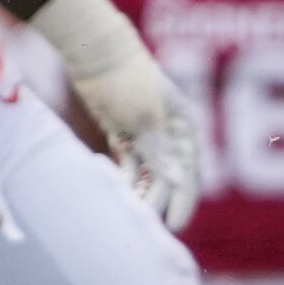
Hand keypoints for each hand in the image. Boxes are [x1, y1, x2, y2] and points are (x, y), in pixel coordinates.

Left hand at [35, 0, 200, 231]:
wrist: (95, 54)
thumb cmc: (125, 80)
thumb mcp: (144, 116)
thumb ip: (157, 149)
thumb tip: (173, 180)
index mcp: (183, 127)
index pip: (188, 172)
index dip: (183, 201)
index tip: (174, 226)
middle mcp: (168, 133)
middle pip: (166, 177)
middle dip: (157, 202)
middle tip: (143, 230)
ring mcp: (145, 133)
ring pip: (145, 173)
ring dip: (138, 194)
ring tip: (128, 220)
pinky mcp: (122, 134)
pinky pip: (127, 164)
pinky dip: (122, 180)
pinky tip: (116, 197)